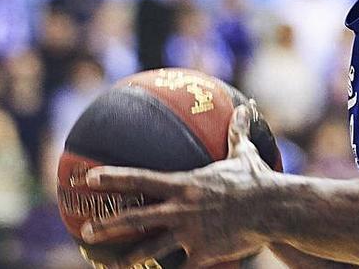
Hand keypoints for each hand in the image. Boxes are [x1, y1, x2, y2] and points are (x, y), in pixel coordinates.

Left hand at [81, 103, 274, 267]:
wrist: (274, 209)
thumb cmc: (258, 180)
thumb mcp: (245, 155)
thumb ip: (237, 133)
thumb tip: (246, 106)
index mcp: (185, 185)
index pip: (140, 179)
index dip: (112, 178)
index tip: (88, 178)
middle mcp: (181, 209)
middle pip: (135, 218)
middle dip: (107, 224)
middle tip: (84, 230)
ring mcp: (191, 233)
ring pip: (151, 249)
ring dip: (127, 259)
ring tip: (111, 266)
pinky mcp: (204, 253)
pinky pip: (181, 268)